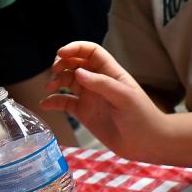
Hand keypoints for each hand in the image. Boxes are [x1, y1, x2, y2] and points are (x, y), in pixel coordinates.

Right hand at [42, 42, 166, 157]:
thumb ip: (102, 84)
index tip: (60, 53)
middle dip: (62, 63)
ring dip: (55, 80)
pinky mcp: (83, 113)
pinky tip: (46, 104)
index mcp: (111, 72)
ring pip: (67, 81)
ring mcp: (90, 97)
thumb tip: (78, 72)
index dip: (76, 48)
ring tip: (50, 88)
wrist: (145, 143)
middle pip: (75, 63)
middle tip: (55, 73)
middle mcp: (98, 82)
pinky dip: (52, 101)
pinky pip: (64, 102)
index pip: (91, 52)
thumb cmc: (141, 116)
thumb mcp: (125, 97)